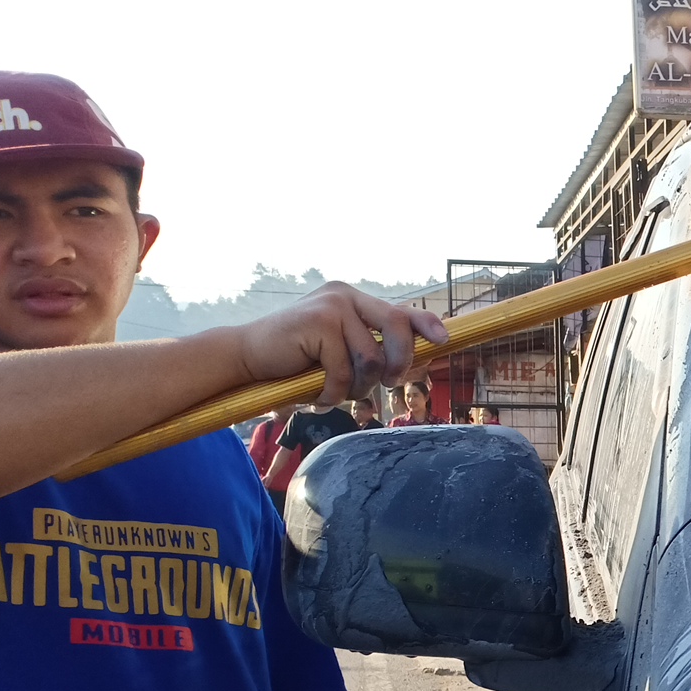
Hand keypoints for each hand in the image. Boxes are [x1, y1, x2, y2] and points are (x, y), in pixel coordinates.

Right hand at [233, 282, 448, 404]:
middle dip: (399, 362)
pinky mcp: (317, 322)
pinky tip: (315, 394)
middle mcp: (346, 296)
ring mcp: (331, 306)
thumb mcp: (340, 353)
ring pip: (371, 358)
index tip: (443, 340)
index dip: (425, 324)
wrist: (247, 358)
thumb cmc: (297, 362)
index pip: (400, 310)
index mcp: (354, 301)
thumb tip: (414, 365)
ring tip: (333, 391)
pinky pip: (343, 370)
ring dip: (356, 388)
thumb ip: (371, 351)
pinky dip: (332, 393)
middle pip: (397, 326)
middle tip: (387, 383)